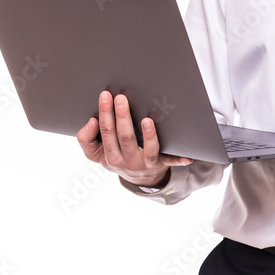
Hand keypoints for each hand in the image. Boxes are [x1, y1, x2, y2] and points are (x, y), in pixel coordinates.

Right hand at [77, 90, 192, 187]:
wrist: (136, 178)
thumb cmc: (116, 157)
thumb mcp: (95, 154)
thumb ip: (86, 139)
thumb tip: (92, 122)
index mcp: (110, 156)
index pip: (106, 132)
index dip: (105, 114)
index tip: (105, 96)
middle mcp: (128, 161)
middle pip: (125, 138)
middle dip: (122, 117)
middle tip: (121, 98)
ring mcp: (146, 163)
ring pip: (149, 149)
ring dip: (149, 135)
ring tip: (147, 120)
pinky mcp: (162, 164)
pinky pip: (171, 161)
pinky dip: (179, 159)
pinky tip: (188, 155)